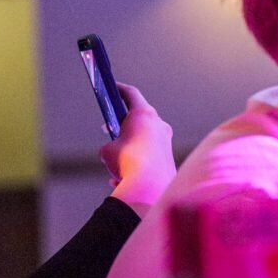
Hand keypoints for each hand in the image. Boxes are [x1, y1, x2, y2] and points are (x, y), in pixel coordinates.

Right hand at [100, 83, 175, 216]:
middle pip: (139, 117)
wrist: (149, 189)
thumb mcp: (107, 151)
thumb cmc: (127, 163)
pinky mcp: (169, 158)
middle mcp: (159, 124)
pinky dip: (136, 164)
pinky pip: (149, 157)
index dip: (119, 90)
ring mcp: (166, 141)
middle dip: (123, 124)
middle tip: (110, 129)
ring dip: (130, 147)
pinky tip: (121, 178)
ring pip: (144, 140)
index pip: (131, 94)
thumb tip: (114, 153)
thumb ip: (110, 146)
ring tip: (115, 162)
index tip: (112, 88)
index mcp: (144, 114)